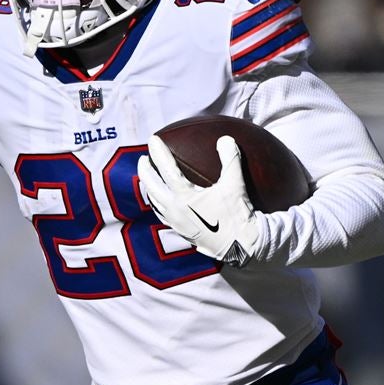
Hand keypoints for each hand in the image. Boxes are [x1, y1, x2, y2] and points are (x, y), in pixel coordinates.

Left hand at [138, 135, 263, 266]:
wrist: (240, 246)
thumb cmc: (238, 214)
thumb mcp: (236, 185)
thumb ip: (230, 159)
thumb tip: (225, 138)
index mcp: (185, 197)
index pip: (166, 169)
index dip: (158, 152)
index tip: (152, 139)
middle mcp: (174, 209)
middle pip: (151, 185)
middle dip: (144, 170)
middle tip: (143, 157)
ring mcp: (174, 222)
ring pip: (153, 201)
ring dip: (149, 186)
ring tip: (149, 176)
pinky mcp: (178, 231)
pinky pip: (161, 214)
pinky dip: (156, 202)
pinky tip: (161, 198)